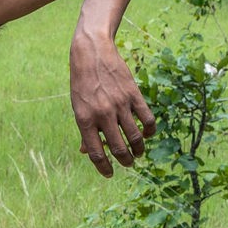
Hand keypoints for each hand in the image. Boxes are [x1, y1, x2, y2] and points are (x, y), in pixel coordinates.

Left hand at [69, 33, 154, 176]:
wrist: (92, 53)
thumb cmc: (82, 82)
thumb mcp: (77, 106)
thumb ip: (84, 129)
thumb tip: (86, 152)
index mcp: (84, 119)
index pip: (96, 152)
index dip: (103, 167)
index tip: (109, 174)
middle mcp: (102, 114)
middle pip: (119, 149)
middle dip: (126, 161)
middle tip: (128, 163)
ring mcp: (119, 105)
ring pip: (135, 137)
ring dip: (139, 150)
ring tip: (138, 153)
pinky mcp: (133, 95)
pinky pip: (147, 120)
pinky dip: (150, 131)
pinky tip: (147, 134)